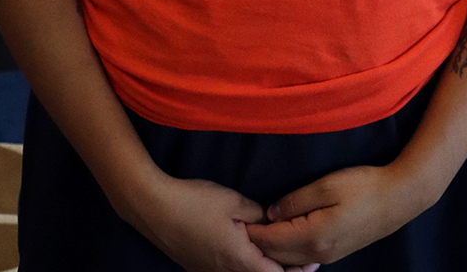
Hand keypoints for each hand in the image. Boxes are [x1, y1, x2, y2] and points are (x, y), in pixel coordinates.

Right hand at [115, 169, 319, 271]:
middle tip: (301, 260)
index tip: (311, 261)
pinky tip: (248, 252)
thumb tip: (272, 223)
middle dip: (282, 270)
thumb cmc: (196, 202)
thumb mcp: (233, 201)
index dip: (296, 270)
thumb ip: (258, 215)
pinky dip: (245, 266)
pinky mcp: (198, 267)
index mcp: (239, 260)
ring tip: (279, 255)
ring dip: (262, 268)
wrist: (155, 208)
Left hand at [247, 163, 435, 266]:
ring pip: (290, 258)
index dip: (251, 231)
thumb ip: (296, 200)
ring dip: (271, 248)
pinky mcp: (335, 250)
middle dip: (257, 243)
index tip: (234, 220)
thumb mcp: (327, 186)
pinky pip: (302, 256)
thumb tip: (272, 213)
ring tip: (255, 231)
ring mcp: (328, 255)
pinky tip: (281, 236)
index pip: (271, 240)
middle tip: (238, 226)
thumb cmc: (364, 186)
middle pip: (277, 255)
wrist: (399, 198)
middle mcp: (319, 253)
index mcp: (314, 237)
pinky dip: (286, 250)